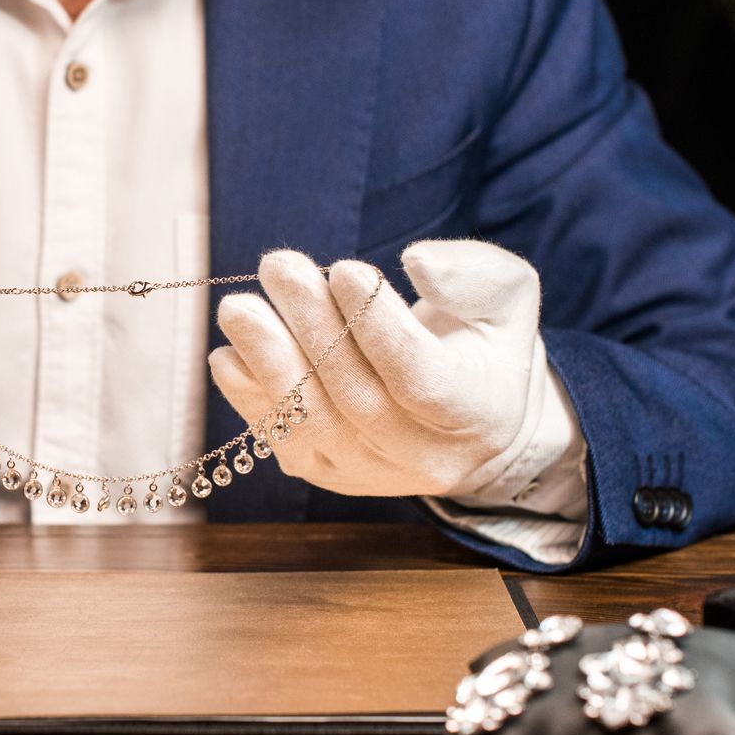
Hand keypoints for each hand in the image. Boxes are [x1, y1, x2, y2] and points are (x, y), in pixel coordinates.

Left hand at [207, 240, 574, 503]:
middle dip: (312, 327)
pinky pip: (282, 439)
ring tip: (240, 309)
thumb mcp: (505, 297)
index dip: (379, 327)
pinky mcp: (326, 473)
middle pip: (357, 398)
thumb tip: (416, 261)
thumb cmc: (482, 342)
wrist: (467, 420)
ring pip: (312, 425)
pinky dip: (248, 397)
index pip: (421, 378)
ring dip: (268, 362)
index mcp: (477, 412)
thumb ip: (472, 275)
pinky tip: (228, 354)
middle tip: (279, 266)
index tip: (344, 270)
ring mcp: (369, 473)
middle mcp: (422, 455)